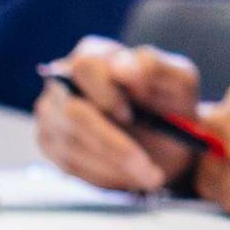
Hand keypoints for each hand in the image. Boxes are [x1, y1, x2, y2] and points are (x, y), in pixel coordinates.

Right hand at [34, 36, 205, 192]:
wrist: (168, 141)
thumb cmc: (172, 105)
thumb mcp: (180, 82)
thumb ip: (156, 67)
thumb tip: (123, 68)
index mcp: (95, 54)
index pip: (84, 67)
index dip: (106, 94)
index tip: (130, 115)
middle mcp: (64, 81)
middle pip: (72, 112)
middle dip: (114, 145)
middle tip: (149, 168)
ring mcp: (52, 113)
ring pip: (71, 144)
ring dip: (115, 166)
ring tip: (149, 175)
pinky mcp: (50, 143)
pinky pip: (68, 164)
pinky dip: (103, 175)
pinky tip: (128, 175)